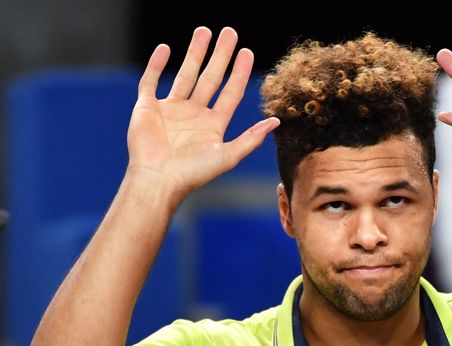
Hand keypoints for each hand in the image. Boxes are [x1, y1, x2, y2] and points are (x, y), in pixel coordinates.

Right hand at [126, 27, 279, 202]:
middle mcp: (193, 114)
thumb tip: (276, 121)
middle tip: (229, 32)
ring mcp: (170, 110)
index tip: (247, 52)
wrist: (158, 180)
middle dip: (220, 55)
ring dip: (194, 53)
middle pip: (210, 78)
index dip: (239, 72)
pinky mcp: (147, 108)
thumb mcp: (228, 155)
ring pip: (185, 74)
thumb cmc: (193, 173)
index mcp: (213, 124)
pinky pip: (151, 81)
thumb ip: (252, 138)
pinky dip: (156, 65)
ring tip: (203, 31)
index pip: (230, 92)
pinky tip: (165, 48)